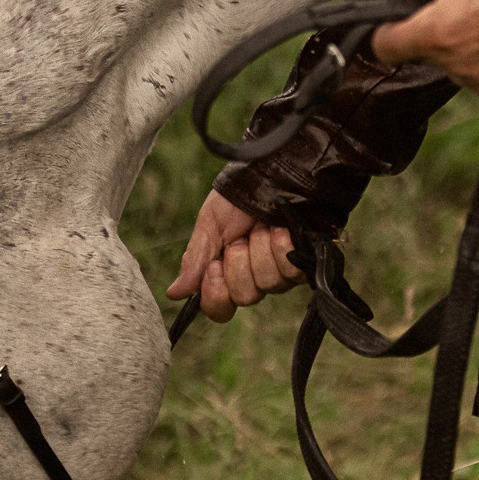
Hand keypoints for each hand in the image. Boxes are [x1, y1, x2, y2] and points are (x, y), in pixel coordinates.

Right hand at [166, 189, 302, 322]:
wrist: (272, 171)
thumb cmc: (240, 195)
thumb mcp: (211, 223)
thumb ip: (195, 260)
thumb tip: (174, 293)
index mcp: (228, 271)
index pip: (220, 308)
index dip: (216, 294)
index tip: (215, 267)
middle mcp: (255, 276)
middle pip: (245, 297)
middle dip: (240, 263)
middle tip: (241, 237)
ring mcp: (281, 271)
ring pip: (269, 284)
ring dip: (261, 249)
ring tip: (263, 226)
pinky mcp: (304, 261)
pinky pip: (292, 271)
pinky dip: (282, 246)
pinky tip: (281, 230)